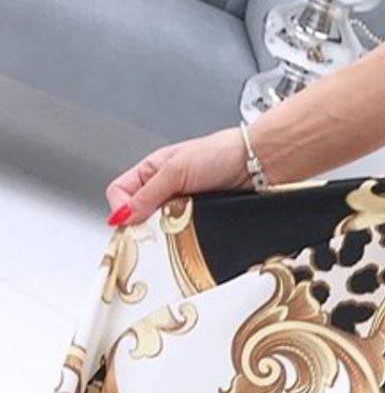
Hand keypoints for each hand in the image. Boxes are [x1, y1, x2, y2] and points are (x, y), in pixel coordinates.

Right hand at [105, 127, 249, 227]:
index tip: (129, 222)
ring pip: (159, 229)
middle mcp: (164, 189)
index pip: (119, 193)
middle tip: (155, 229)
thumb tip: (122, 214)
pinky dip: (182, 239)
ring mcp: (181, 207)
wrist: (256, 164)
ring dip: (165, 234)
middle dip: (143, 224)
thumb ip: (147, 193)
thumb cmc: (219, 153)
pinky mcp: (198, 221)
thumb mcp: (175, 170)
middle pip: (137, 215)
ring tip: (178, 228)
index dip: (120, 208)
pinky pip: (181, 236)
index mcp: (151, 171)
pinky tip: (190, 234)